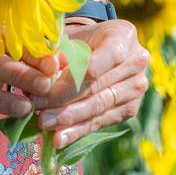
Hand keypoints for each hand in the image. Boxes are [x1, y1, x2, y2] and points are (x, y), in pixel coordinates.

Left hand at [30, 17, 150, 149]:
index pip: (96, 64)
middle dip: (63, 102)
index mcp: (123, 36)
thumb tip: (46, 74)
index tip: (43, 91)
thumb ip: (56, 54)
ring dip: (69, 119)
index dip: (69, 81)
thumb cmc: (78, 40)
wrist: (97, 49)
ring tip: (44, 124)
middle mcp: (137, 61)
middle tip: (38, 112)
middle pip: (97, 87)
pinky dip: (78, 130)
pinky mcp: (131, 108)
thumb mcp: (66, 38)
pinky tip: (59, 138)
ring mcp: (137, 87)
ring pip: (99, 107)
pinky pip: (102, 121)